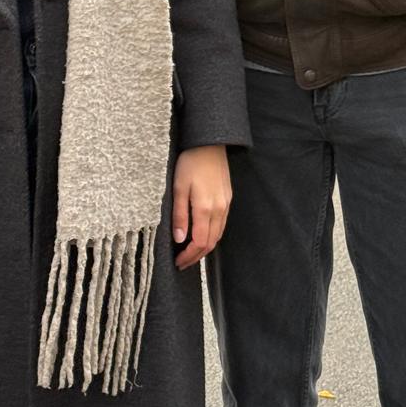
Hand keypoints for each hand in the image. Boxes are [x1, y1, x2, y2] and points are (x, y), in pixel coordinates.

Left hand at [171, 145, 231, 269]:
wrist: (209, 143)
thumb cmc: (190, 162)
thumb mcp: (178, 187)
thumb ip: (179, 215)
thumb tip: (179, 240)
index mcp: (205, 208)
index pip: (199, 243)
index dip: (189, 256)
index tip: (178, 263)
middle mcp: (219, 209)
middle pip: (210, 243)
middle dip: (196, 257)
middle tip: (182, 263)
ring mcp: (225, 204)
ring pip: (218, 235)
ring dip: (205, 248)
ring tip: (190, 253)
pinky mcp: (228, 198)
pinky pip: (222, 224)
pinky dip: (212, 235)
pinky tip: (203, 235)